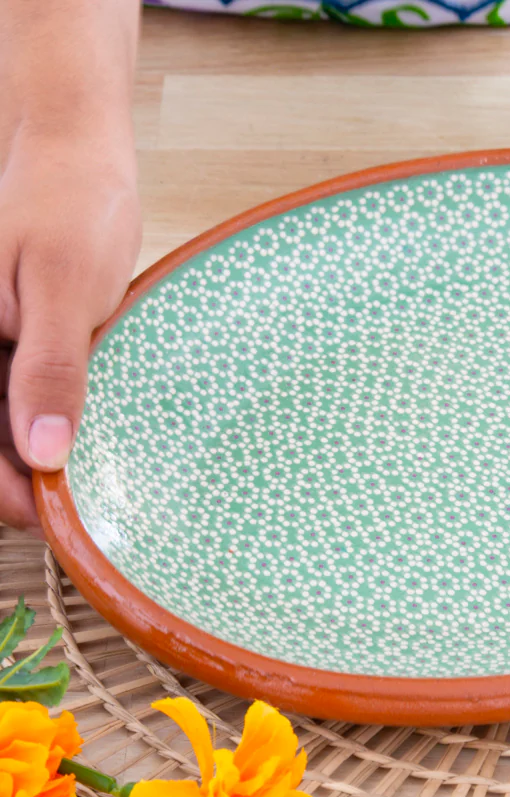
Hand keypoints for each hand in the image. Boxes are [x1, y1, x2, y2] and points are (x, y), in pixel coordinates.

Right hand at [0, 131, 139, 533]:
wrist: (76, 150)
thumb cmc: (69, 202)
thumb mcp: (62, 285)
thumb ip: (50, 368)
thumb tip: (41, 450)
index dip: (0, 487)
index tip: (44, 517)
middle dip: (17, 476)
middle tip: (74, 508)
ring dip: (31, 452)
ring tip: (83, 480)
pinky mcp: (10, 336)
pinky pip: (17, 391)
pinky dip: (45, 417)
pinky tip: (78, 434)